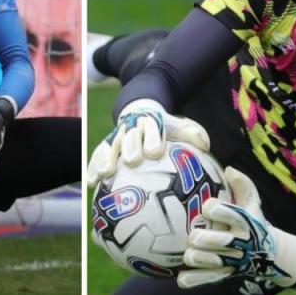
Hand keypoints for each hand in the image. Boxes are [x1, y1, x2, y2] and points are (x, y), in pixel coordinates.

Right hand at [86, 98, 208, 185]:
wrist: (139, 111)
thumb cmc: (165, 126)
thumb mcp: (179, 125)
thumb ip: (191, 133)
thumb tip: (205, 145)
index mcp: (150, 121)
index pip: (152, 128)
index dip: (152, 138)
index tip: (155, 152)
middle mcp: (130, 127)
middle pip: (128, 136)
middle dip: (130, 147)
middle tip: (132, 162)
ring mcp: (115, 136)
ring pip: (108, 146)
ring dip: (105, 159)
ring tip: (104, 174)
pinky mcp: (104, 145)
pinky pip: (96, 155)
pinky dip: (92, 167)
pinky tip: (91, 183)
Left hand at [177, 167, 295, 288]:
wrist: (269, 254)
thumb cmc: (252, 219)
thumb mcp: (252, 202)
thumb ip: (242, 185)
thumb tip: (229, 169)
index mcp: (246, 222)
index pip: (234, 215)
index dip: (219, 210)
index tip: (207, 205)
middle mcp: (241, 242)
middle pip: (222, 242)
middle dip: (206, 239)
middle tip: (194, 236)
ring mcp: (233, 260)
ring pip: (214, 263)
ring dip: (199, 259)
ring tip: (188, 255)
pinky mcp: (224, 274)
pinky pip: (208, 279)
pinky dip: (195, 280)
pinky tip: (180, 280)